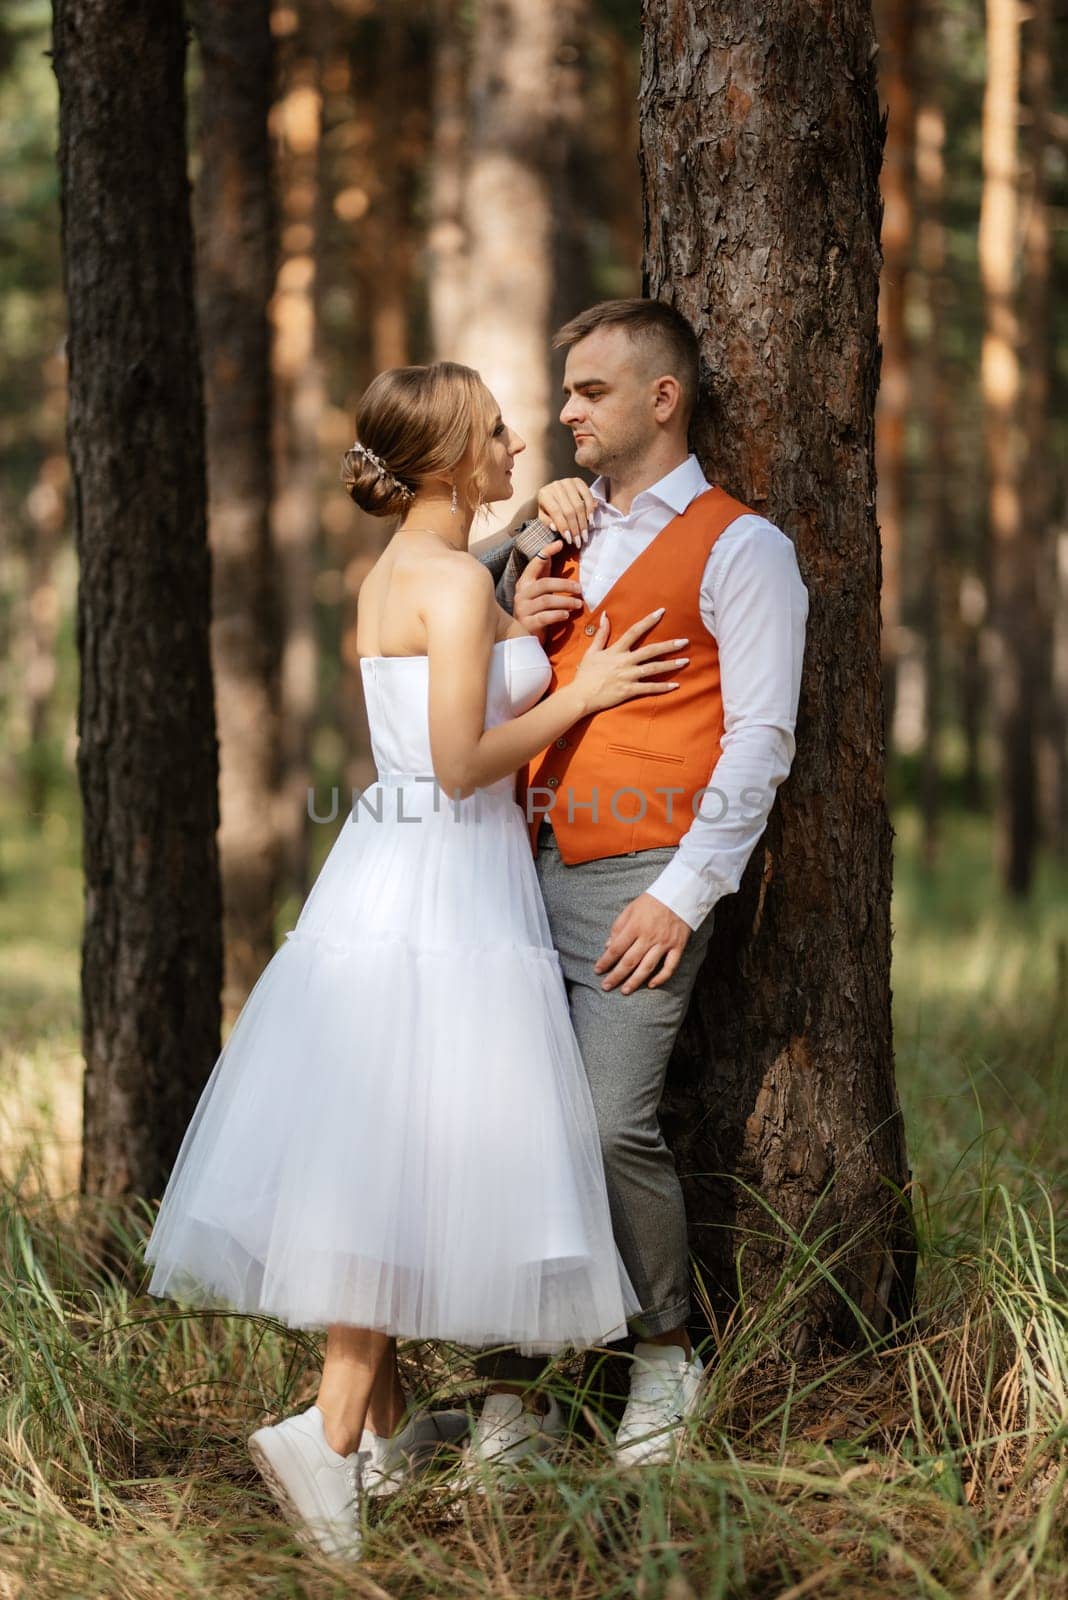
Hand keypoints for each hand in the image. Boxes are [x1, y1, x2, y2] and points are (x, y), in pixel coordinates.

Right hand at [514, 538, 583, 635]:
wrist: (523, 637)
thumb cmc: (536, 612)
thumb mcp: (541, 593)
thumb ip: (547, 575)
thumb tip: (559, 549)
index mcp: (525, 583)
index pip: (535, 563)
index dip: (546, 552)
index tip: (560, 543)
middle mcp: (521, 594)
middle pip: (544, 583)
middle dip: (565, 584)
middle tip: (579, 588)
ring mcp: (522, 609)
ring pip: (547, 600)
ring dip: (566, 601)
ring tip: (578, 603)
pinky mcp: (527, 624)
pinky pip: (545, 617)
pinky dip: (558, 614)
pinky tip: (567, 615)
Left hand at [537, 478, 595, 545]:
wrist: (553, 492)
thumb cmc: (548, 507)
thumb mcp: (543, 515)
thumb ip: (547, 522)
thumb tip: (556, 527)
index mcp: (544, 494)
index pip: (556, 512)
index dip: (564, 526)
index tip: (569, 540)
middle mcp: (556, 486)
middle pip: (569, 510)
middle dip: (575, 528)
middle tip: (579, 541)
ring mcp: (568, 482)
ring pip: (579, 505)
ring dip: (584, 522)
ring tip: (585, 535)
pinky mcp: (578, 481)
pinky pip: (587, 496)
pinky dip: (590, 509)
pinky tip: (590, 521)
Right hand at [571, 608, 689, 714]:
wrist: (580, 696)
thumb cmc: (585, 675)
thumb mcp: (592, 652)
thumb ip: (601, 634)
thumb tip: (606, 615)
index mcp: (616, 651)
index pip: (634, 631)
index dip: (649, 621)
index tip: (662, 612)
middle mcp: (624, 662)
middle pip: (650, 651)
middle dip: (669, 646)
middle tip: (685, 641)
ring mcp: (627, 677)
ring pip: (653, 669)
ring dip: (671, 665)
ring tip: (686, 661)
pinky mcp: (628, 691)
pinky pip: (649, 689)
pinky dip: (662, 687)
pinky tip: (676, 685)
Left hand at [594, 893, 691, 992]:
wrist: (680, 893)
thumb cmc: (652, 901)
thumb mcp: (630, 909)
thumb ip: (618, 927)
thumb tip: (608, 946)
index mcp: (635, 926)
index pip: (617, 948)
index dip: (606, 961)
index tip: (598, 970)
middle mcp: (649, 937)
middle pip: (629, 961)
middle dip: (616, 976)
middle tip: (606, 986)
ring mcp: (664, 943)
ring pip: (647, 967)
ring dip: (635, 981)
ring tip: (625, 991)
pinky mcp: (678, 946)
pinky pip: (670, 966)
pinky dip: (661, 978)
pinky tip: (651, 985)